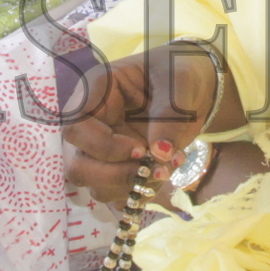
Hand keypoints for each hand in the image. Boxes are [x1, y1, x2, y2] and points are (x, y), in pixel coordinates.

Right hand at [59, 44, 244, 207]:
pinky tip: (160, 180)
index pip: (75, 126)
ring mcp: (101, 150)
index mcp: (97, 92)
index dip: (102, 146)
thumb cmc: (180, 74)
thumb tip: (159, 154)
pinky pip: (113, 194)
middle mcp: (92, 124)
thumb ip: (169, 114)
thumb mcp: (180, 83)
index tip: (141, 150)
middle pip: (77, 164)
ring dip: (131, 187)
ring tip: (166, 170)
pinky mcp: (116, 168)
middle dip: (113, 177)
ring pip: (94, 185)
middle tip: (151, 172)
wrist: (194, 91)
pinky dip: (137, 196)